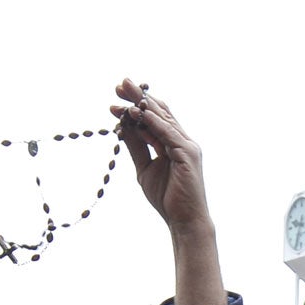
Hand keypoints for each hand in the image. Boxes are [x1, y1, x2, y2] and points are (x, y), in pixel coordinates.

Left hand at [111, 80, 212, 233]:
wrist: (184, 220)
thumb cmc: (167, 198)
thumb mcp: (144, 169)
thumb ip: (136, 148)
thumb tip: (122, 129)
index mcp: (173, 144)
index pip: (154, 118)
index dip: (136, 105)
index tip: (116, 97)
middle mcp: (182, 141)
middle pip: (159, 113)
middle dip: (138, 98)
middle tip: (120, 84)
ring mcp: (186, 146)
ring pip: (163, 119)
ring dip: (143, 104)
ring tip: (125, 93)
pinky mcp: (187, 154)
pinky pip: (168, 133)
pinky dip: (153, 122)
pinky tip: (139, 112)